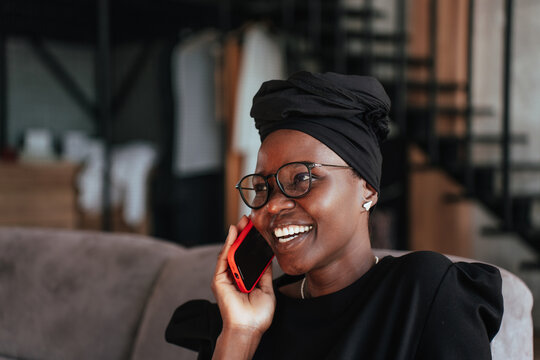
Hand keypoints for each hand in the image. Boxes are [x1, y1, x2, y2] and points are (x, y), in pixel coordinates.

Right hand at [211, 216, 275, 337]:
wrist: (249, 328)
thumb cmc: (258, 314)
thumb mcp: (266, 289)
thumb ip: (265, 272)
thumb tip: (268, 257)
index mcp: (245, 278)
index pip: (247, 256)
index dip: (251, 242)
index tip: (257, 229)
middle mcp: (234, 276)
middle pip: (237, 251)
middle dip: (242, 235)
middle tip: (249, 220)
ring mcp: (225, 277)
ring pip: (230, 252)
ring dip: (235, 236)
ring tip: (242, 222)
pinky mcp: (219, 280)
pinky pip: (223, 259)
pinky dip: (228, 245)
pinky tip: (233, 234)